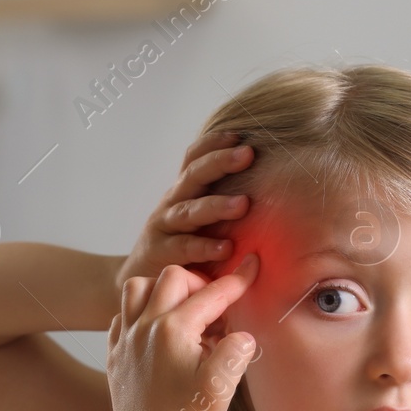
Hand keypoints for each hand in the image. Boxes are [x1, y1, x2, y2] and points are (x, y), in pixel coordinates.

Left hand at [107, 255, 259, 410]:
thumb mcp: (223, 385)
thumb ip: (237, 351)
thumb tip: (241, 335)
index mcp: (173, 330)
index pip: (211, 293)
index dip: (236, 280)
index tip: (251, 266)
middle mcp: (144, 328)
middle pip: (172, 278)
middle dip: (198, 282)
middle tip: (214, 305)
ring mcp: (125, 341)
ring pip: (137, 288)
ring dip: (161, 290)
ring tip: (181, 310)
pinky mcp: (115, 356)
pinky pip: (121, 317)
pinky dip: (140, 314)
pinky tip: (157, 332)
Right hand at [115, 132, 254, 291]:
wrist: (140, 276)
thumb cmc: (181, 245)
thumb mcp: (198, 218)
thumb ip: (222, 204)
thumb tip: (270, 190)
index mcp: (183, 190)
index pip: (194, 158)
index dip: (213, 143)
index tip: (240, 134)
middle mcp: (173, 202)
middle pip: (193, 175)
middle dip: (220, 162)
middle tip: (248, 153)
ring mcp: (164, 226)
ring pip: (189, 211)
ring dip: (216, 206)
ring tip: (243, 204)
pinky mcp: (159, 253)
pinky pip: (183, 247)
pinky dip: (204, 246)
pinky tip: (227, 248)